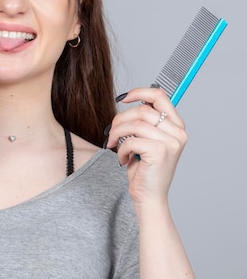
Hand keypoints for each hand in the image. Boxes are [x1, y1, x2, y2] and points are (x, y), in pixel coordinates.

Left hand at [105, 87, 187, 206]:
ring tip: (113, 146)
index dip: (139, 92)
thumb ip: (144, 121)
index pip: (160, 96)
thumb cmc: (144, 168)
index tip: (123, 98)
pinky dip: (121, 149)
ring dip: (117, 134)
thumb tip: (132, 99)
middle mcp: (178, 133)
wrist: (149, 197)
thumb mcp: (145, 139)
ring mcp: (171, 142)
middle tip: (111, 134)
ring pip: (134, 124)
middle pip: (142, 110)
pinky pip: (131, 140)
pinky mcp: (160, 151)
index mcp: (176, 126)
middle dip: (120, 120)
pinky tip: (122, 159)